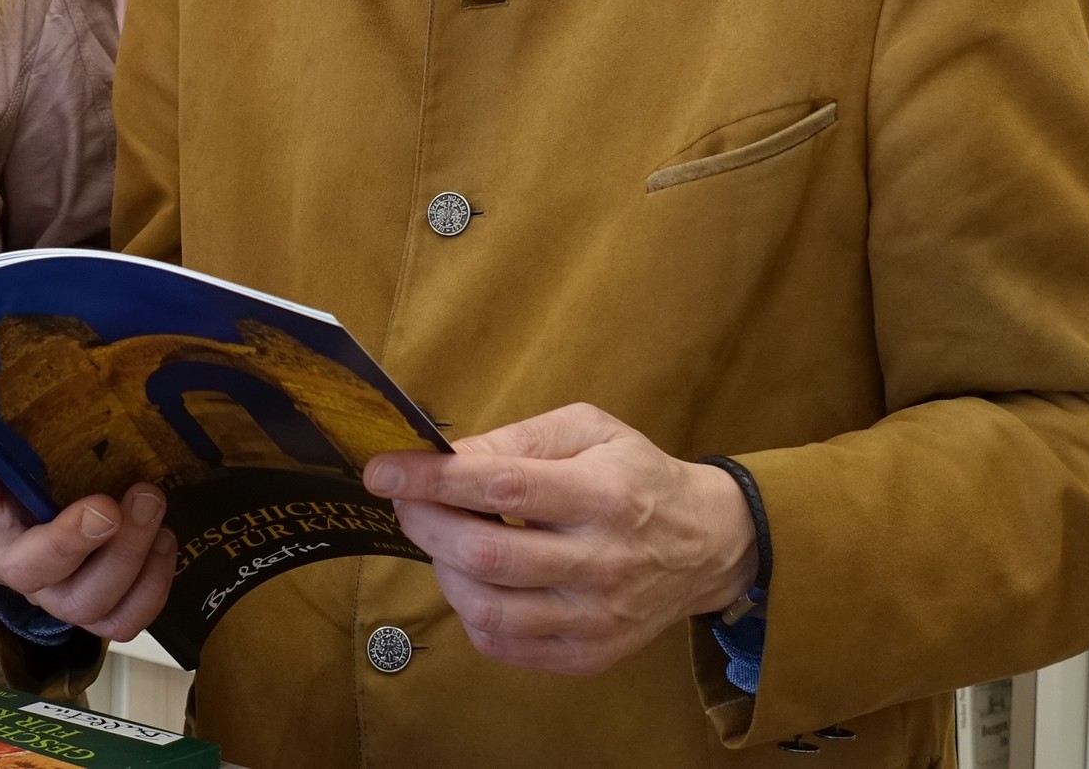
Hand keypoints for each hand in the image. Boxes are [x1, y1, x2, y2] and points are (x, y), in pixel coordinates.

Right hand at [0, 325, 176, 639]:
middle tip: (114, 501)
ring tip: (150, 503)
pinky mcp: (104, 597)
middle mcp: (19, 561)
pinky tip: (163, 537)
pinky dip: (153, 584)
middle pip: (39, 577)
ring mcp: (64, 587)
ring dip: (130, 560)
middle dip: (79, 542)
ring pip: (93, 605)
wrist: (34, 508)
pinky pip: (128, 616)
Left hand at [364, 403, 756, 676]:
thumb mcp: (590, 431)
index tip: (382, 469)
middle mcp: (601, 563)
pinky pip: (503, 645)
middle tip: (406, 500)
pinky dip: (470, 611)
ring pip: (488, 608)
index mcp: (603, 495)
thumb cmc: (636, 478)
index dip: (432, 480)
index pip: (502, 488)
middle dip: (426, 523)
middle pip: (487, 556)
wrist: (706, 545)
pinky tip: (475, 579)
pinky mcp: (587, 656)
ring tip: (444, 539)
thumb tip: (449, 457)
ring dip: (443, 569)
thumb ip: (518, 439)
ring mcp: (594, 618)